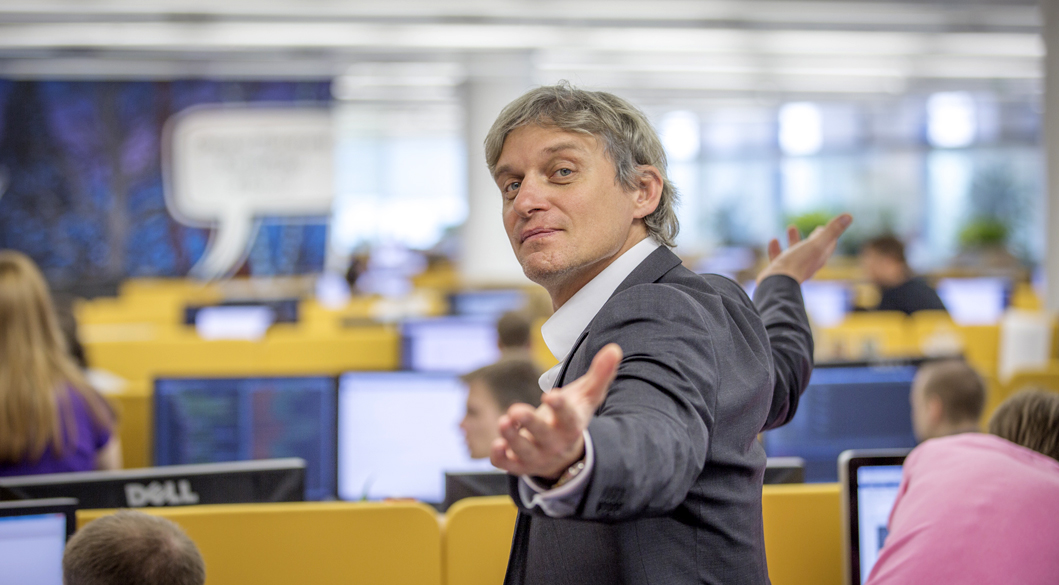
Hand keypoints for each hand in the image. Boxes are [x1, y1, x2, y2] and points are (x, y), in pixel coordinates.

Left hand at [490, 343, 622, 479]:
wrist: (564, 453)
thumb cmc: (572, 416)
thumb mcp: (587, 396)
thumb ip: (600, 374)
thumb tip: (614, 349)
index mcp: (571, 426)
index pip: (568, 418)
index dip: (560, 408)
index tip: (551, 395)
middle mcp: (555, 443)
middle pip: (544, 437)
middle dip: (530, 424)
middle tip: (515, 410)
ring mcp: (537, 456)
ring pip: (524, 452)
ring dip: (512, 439)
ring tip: (503, 421)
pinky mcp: (519, 464)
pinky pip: (508, 465)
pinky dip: (500, 458)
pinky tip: (495, 445)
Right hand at [757, 213, 852, 284]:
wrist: (778, 282)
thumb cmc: (798, 262)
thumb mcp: (817, 244)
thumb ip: (832, 230)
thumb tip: (849, 216)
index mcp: (819, 258)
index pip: (829, 246)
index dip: (831, 236)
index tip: (830, 228)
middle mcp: (808, 263)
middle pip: (814, 248)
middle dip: (815, 237)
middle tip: (817, 229)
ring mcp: (793, 267)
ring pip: (796, 251)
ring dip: (795, 239)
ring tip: (791, 227)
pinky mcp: (780, 270)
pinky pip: (779, 256)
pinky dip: (778, 247)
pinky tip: (773, 240)